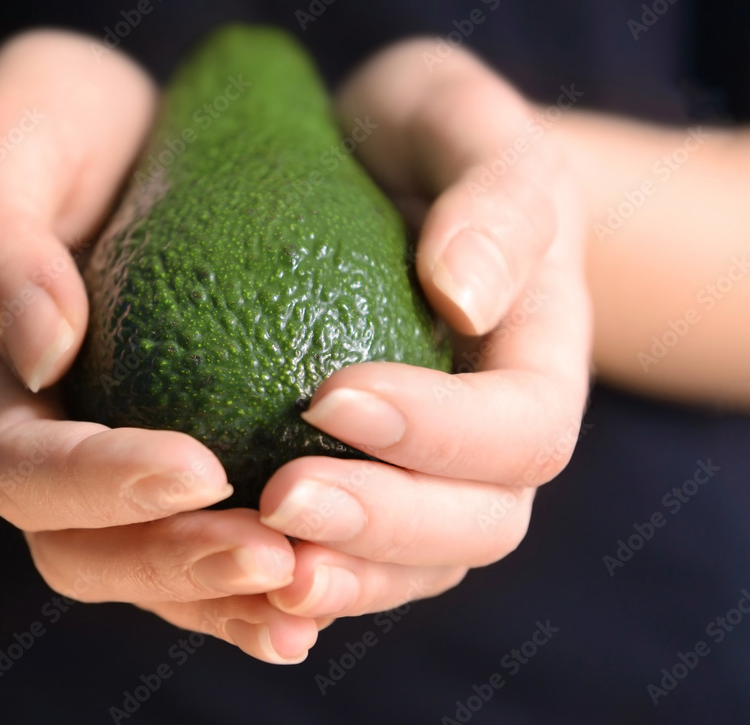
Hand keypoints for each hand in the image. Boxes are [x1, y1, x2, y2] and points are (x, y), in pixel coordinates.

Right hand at [0, 30, 321, 663]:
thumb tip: (44, 351)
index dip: (103, 482)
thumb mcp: (6, 145)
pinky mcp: (175, 456)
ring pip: (148, 571)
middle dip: (175, 562)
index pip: (26, 466)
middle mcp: (44, 440)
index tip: (202, 466)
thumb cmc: (49, 126)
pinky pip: (206, 537)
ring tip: (311, 591)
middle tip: (273, 556)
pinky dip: (258, 577)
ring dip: (226, 595)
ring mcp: (106, 461)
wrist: (100, 133)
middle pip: (82, 551)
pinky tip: (334, 576)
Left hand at [259, 40, 591, 618]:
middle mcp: (500, 436)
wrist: (381, 171)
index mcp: (541, 355)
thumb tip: (465, 296)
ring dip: (342, 577)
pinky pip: (353, 556)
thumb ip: (494, 195)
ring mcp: (438, 473)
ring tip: (259, 566)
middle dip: (384, 525)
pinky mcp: (371, 484)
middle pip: (479, 523)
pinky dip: (303, 579)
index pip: (521, 428)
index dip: (440, 432)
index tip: (330, 395)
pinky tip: (233, 568)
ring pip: (415, 566)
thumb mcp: (464, 124)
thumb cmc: (424, 136)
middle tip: (279, 499)